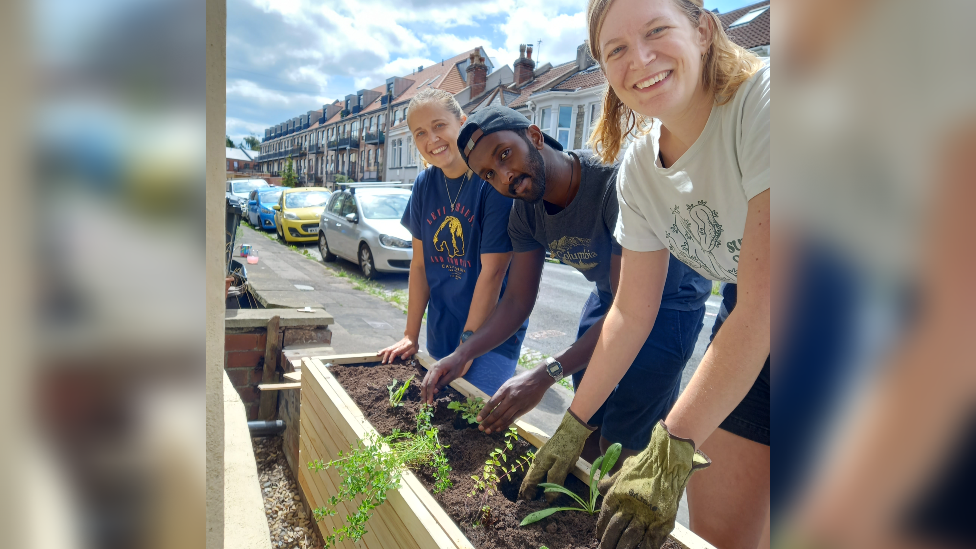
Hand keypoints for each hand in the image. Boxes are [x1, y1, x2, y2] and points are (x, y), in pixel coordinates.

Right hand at [378, 335, 418, 363]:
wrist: (411, 336)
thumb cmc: (413, 344)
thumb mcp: (414, 349)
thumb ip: (408, 353)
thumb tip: (402, 358)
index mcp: (403, 347)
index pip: (396, 352)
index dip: (392, 357)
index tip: (389, 362)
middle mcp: (398, 345)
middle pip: (390, 350)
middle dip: (386, 356)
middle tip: (383, 363)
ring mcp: (395, 345)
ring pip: (388, 348)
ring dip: (383, 352)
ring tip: (378, 356)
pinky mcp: (393, 345)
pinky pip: (387, 348)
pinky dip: (383, 350)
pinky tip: (379, 353)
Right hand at [419, 352, 467, 403]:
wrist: (458, 356)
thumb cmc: (457, 365)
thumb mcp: (452, 376)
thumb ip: (442, 383)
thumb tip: (434, 392)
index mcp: (436, 369)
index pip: (430, 384)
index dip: (429, 394)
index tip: (429, 402)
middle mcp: (431, 369)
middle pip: (424, 383)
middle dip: (424, 394)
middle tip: (424, 404)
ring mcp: (431, 369)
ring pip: (425, 382)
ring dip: (424, 391)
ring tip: (425, 401)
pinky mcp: (433, 371)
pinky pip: (428, 380)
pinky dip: (427, 387)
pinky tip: (428, 394)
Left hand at [477, 364, 552, 433]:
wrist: (538, 379)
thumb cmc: (522, 379)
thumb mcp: (509, 383)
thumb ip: (501, 393)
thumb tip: (492, 404)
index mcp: (505, 389)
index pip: (492, 403)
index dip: (484, 412)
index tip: (478, 419)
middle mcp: (510, 398)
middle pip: (497, 413)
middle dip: (487, 422)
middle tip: (481, 428)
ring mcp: (518, 404)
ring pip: (504, 418)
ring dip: (495, 426)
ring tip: (488, 431)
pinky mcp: (524, 409)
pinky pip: (513, 419)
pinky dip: (505, 425)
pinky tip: (499, 428)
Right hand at [518, 410, 595, 502]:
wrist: (571, 430)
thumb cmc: (567, 448)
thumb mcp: (563, 464)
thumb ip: (555, 480)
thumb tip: (548, 497)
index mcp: (539, 465)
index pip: (530, 482)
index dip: (527, 493)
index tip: (525, 504)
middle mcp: (537, 461)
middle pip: (529, 479)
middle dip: (526, 490)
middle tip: (525, 502)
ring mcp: (541, 457)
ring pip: (533, 474)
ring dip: (531, 485)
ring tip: (531, 495)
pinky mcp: (546, 455)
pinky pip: (538, 470)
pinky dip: (537, 478)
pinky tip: (540, 482)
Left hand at [596, 421, 709, 548]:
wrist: (668, 461)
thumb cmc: (645, 463)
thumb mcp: (623, 469)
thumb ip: (611, 481)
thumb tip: (599, 487)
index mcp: (617, 494)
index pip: (605, 515)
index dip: (600, 527)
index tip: (598, 536)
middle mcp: (630, 506)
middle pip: (615, 529)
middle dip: (608, 542)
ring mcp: (647, 514)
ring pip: (630, 537)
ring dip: (623, 548)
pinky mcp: (663, 520)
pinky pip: (652, 540)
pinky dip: (645, 548)